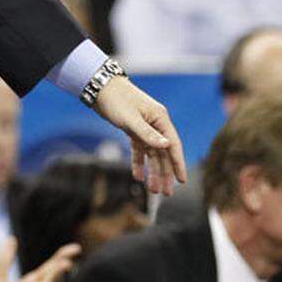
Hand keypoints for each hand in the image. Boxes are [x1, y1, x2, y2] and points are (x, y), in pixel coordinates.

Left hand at [93, 76, 186, 194]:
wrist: (99, 88)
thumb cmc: (116, 99)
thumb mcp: (130, 119)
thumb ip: (147, 134)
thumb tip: (167, 146)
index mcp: (160, 119)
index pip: (173, 145)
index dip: (178, 164)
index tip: (182, 181)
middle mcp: (155, 124)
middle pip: (163, 153)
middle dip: (165, 174)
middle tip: (166, 193)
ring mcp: (144, 127)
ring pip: (152, 154)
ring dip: (153, 171)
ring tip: (153, 190)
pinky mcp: (132, 129)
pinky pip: (139, 150)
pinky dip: (138, 163)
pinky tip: (138, 176)